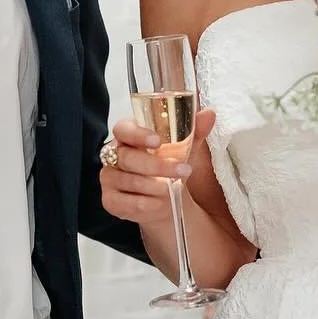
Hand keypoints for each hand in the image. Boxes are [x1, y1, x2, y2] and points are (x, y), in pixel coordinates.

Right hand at [100, 109, 216, 227]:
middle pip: (128, 158)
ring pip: (131, 182)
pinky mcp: (110, 201)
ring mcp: (108, 178)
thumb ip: (194, 131)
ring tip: (173, 188)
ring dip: (157, 186)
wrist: (165, 200)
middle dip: (158, 166)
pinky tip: (161, 202)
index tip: (158, 141)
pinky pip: (129, 203)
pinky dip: (149, 204)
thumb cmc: (169, 168)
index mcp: (127, 135)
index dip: (137, 134)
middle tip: (183, 170)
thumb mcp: (184, 149)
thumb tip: (209, 114)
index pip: (123, 129)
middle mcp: (112, 155)